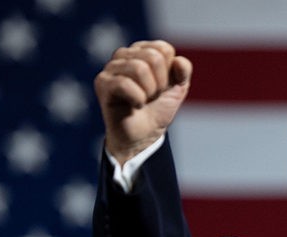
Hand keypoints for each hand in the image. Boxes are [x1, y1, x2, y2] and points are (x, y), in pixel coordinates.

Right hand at [94, 40, 192, 163]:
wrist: (144, 136)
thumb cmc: (157, 109)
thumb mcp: (178, 89)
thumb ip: (184, 71)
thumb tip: (178, 61)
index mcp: (142, 51)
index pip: (164, 49)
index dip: (169, 73)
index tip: (162, 87)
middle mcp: (124, 54)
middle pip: (153, 57)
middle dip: (160, 83)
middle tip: (152, 96)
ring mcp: (111, 67)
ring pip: (139, 68)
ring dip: (148, 92)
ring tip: (143, 101)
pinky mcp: (102, 83)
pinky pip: (125, 84)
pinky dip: (137, 98)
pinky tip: (134, 105)